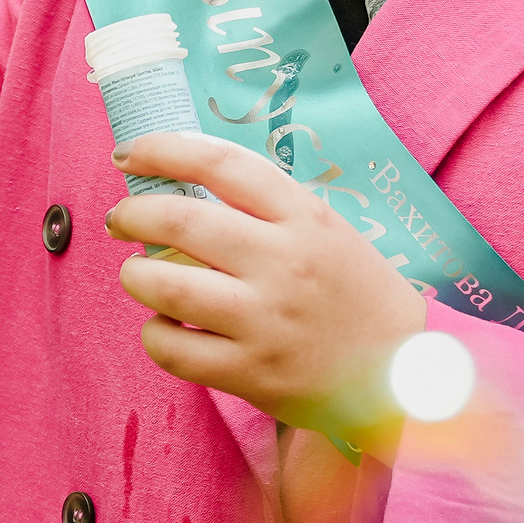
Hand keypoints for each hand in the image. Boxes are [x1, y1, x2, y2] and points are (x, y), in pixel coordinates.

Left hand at [105, 131, 426, 436]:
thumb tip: (179, 181)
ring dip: (135, 275)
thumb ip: (264, 206)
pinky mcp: (252, 373)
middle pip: (180, 220)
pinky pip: (173, 349)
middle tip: (120, 220)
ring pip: (166, 286)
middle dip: (132, 215)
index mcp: (304, 217)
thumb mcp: (324, 228)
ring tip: (138, 274)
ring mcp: (266, 321)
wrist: (402, 372)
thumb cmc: (354, 292)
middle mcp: (284, 263)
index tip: (128, 154)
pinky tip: (165, 327)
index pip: (220, 163)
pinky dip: (154, 334)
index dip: (162, 149)